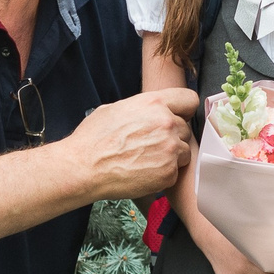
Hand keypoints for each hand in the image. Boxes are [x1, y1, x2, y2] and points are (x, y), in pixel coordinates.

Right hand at [66, 88, 198, 199]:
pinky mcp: (168, 173)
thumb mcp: (115, 109)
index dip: (183, 110)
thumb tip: (149, 111)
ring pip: (184, 151)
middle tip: (151, 145)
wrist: (84, 168)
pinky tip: (144, 172)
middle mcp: (166, 123)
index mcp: (154, 103)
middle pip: (185, 128)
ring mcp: (169, 149)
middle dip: (172, 136)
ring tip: (146, 160)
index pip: (189, 100)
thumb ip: (142, 108)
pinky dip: (163, 174)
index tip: (179, 117)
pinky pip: (175, 172)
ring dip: (171, 156)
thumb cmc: (93, 139)